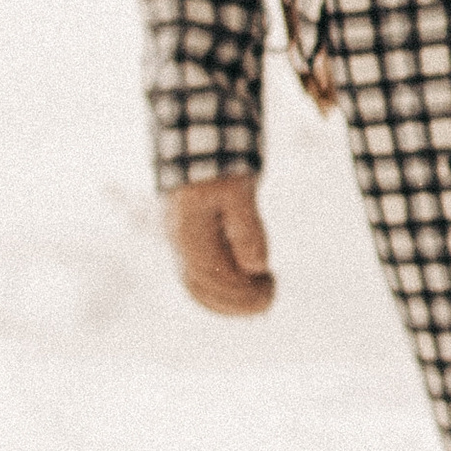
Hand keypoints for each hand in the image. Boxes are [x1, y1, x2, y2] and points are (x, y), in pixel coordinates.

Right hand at [165, 175, 275, 316]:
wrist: (199, 149)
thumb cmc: (221, 169)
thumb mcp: (239, 192)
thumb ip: (247, 229)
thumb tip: (257, 267)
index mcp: (190, 234)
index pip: (214, 278)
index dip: (242, 290)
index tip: (271, 284)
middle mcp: (179, 245)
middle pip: (204, 290)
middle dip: (238, 301)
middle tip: (270, 295)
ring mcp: (179, 248)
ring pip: (198, 290)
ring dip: (230, 301)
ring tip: (262, 295)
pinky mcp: (187, 247)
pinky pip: (198, 283)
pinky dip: (220, 294)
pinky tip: (246, 290)